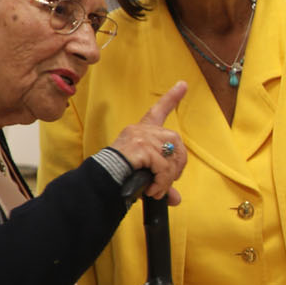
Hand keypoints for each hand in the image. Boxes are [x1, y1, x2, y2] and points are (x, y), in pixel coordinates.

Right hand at [110, 81, 190, 202]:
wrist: (102, 181)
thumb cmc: (119, 176)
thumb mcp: (144, 176)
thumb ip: (161, 183)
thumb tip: (176, 199)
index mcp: (141, 132)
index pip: (158, 110)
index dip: (172, 97)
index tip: (184, 85)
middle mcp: (141, 130)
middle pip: (176, 142)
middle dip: (178, 165)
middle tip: (168, 183)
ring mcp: (141, 137)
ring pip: (171, 156)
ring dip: (169, 178)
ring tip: (159, 190)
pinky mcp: (141, 147)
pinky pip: (163, 166)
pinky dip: (162, 182)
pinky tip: (154, 190)